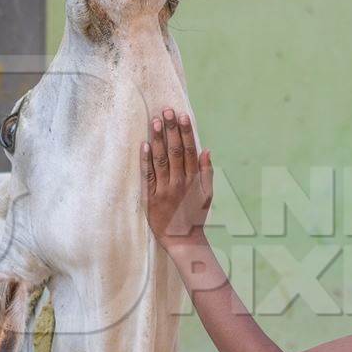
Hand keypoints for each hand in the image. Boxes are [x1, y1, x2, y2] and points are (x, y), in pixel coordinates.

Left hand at [140, 108, 213, 249]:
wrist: (182, 240)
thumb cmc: (194, 215)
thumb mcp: (207, 194)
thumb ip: (207, 172)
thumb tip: (207, 149)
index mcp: (194, 180)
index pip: (190, 151)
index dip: (186, 132)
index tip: (183, 116)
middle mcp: (180, 182)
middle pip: (175, 151)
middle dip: (171, 130)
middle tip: (166, 111)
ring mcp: (165, 190)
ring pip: (161, 160)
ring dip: (158, 140)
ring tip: (155, 122)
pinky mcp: (151, 197)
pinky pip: (148, 175)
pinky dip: (146, 160)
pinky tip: (144, 145)